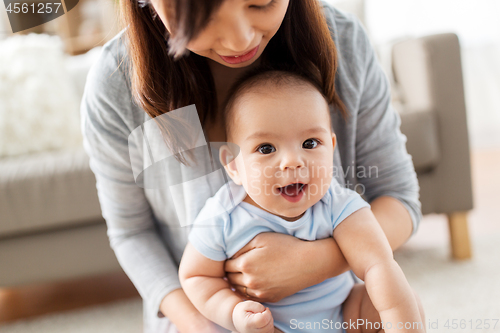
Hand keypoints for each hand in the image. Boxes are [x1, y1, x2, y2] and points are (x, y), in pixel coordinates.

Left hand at [225, 233, 346, 302]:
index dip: (229, 260)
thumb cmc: (285, 246)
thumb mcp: (261, 238)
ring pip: (239, 289)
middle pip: (231, 278)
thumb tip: (229, 254)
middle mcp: (250, 281)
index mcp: (245, 264)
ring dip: (238, 282)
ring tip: (243, 274)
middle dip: (231, 272)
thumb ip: (242, 246)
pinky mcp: (269, 298)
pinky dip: (249, 290)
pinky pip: (252, 297)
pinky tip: (254, 282)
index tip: (232, 257)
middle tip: (235, 266)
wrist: (308, 262)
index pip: (227, 265)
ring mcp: (260, 292)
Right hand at [232, 301, 273, 332]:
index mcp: (248, 324)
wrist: (237, 320)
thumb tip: (265, 311)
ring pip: (271, 330)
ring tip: (263, 317)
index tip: (264, 309)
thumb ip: (257, 306)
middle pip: (269, 325)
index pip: (264, 319)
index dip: (267, 312)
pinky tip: (264, 322)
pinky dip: (269, 326)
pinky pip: (270, 332)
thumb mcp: (247, 304)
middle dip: (269, 316)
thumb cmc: (242, 311)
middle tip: (263, 312)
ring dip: (270, 321)